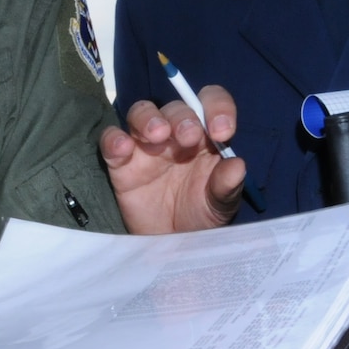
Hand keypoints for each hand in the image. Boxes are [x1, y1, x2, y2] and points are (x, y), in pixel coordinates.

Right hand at [100, 91, 245, 235]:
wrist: (171, 245)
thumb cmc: (200, 218)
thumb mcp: (220, 206)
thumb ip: (227, 185)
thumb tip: (237, 165)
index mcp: (205, 138)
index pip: (211, 103)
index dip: (217, 107)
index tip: (222, 131)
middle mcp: (175, 135)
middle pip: (176, 108)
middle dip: (183, 118)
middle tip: (188, 137)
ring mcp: (146, 146)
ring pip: (142, 113)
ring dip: (149, 118)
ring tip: (157, 135)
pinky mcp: (121, 163)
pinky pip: (111, 139)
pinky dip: (114, 139)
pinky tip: (123, 149)